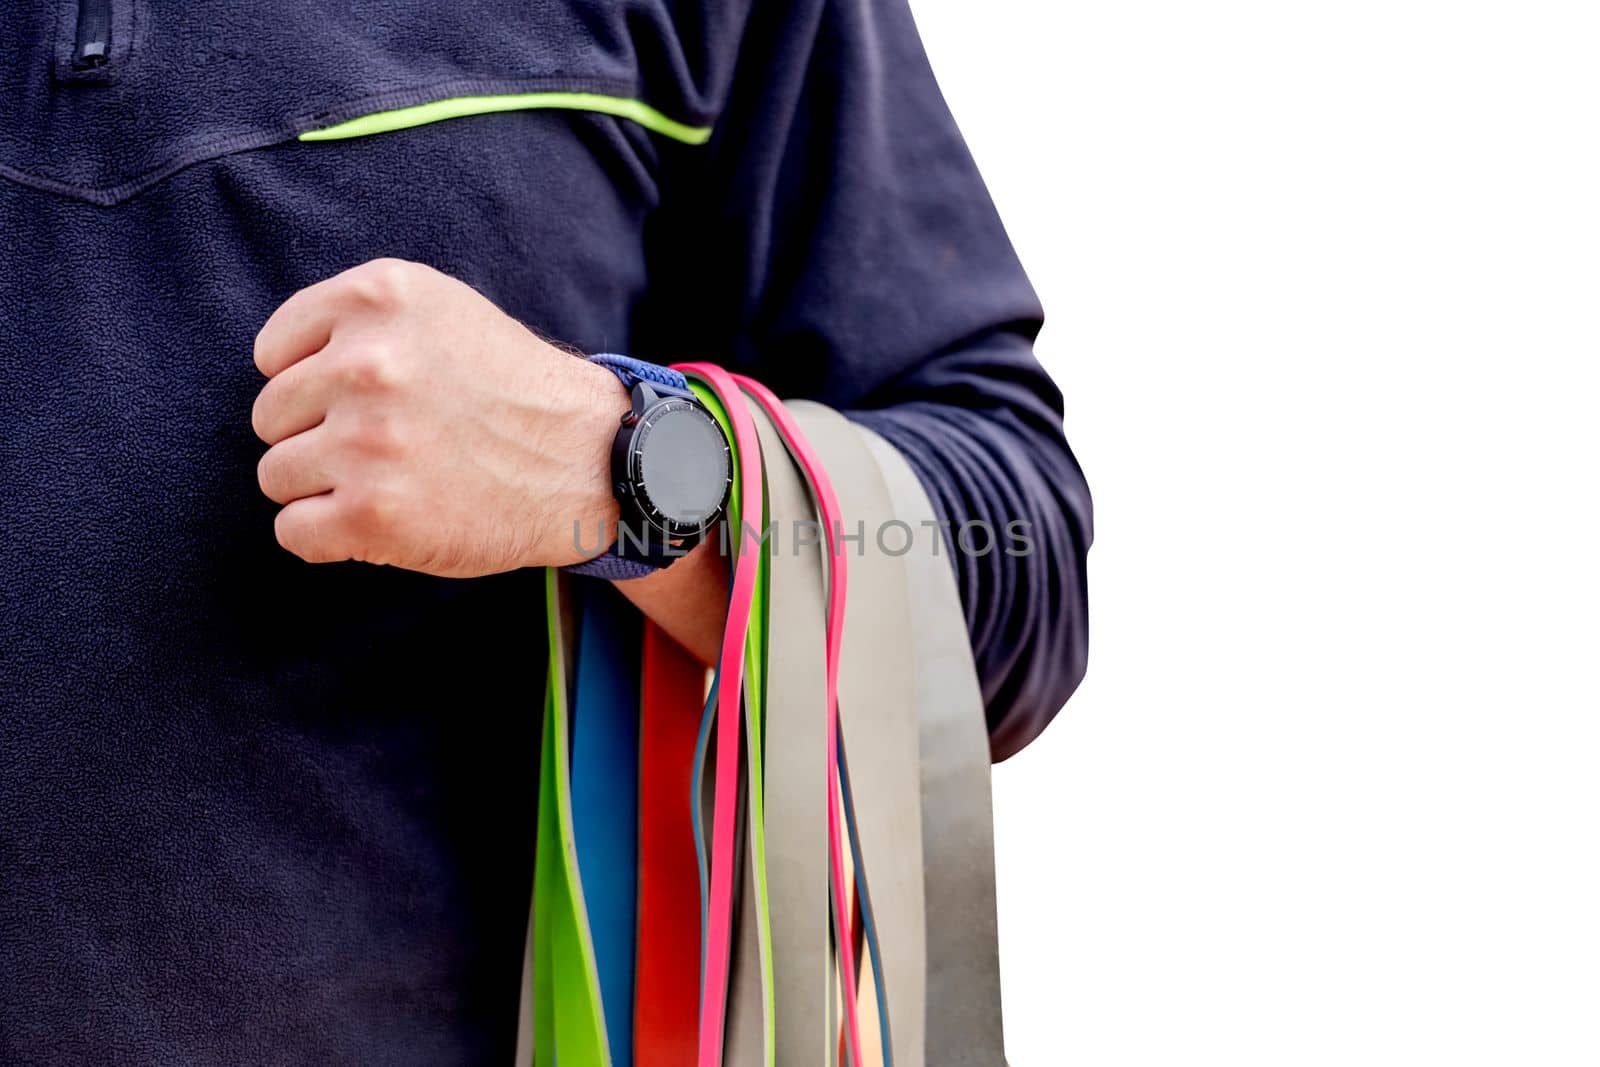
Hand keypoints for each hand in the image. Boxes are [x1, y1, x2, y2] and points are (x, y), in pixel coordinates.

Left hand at [251, 258, 627, 576]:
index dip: (315, 385)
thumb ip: (356, 322)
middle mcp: (367, 363)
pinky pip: (293, 532)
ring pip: (275, 476)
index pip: (273, 352)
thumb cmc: (512, 391)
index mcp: (378, 298)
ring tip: (393, 482)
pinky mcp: (372, 514)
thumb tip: (274, 368)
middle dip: (318, 437)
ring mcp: (366, 442)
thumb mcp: (441, 311)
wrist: (591, 461)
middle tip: (391, 447)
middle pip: (269, 417)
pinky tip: (383, 522)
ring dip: (324, 489)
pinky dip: (328, 537)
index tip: (368, 402)